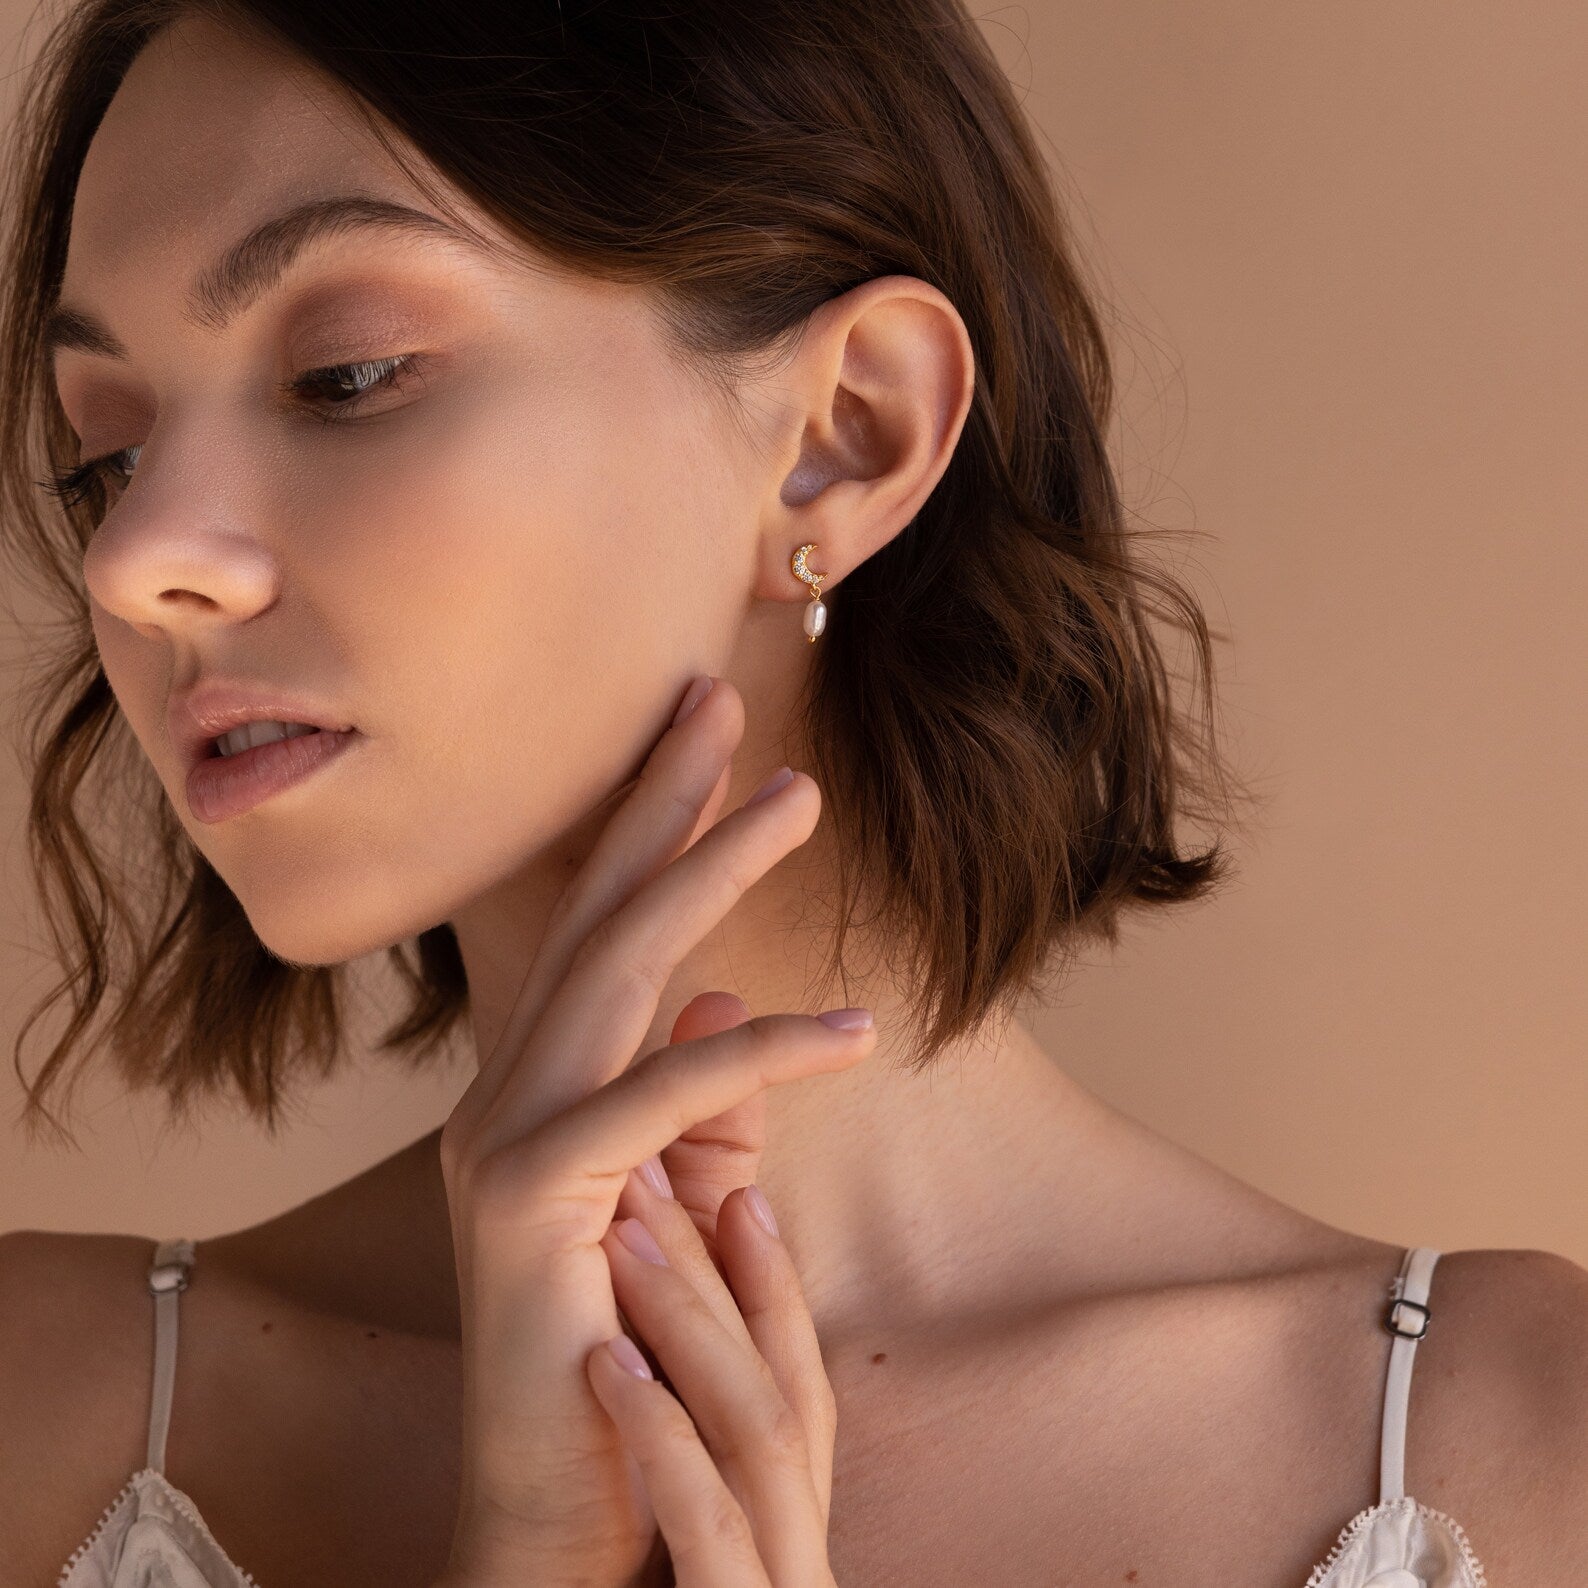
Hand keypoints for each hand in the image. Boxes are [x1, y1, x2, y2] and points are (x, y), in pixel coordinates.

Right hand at [433, 675, 876, 1587]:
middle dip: (661, 800)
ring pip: (618, 973)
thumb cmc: (627, 1350)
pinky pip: (659, 1105)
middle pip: (594, 914)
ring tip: (799, 795)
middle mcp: (500, 1093)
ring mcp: (496, 1141)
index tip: (702, 740)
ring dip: (711, 871)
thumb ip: (701, 1111)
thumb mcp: (678, 1208)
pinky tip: (855, 1026)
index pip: (595, 929)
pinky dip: (761, 1060)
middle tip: (716, 695)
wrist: (561, 1504)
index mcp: (534, 1087)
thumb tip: (727, 1001)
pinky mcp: (521, 1203)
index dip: (646, 826)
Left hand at [587, 1172, 842, 1587]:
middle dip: (723, 1272)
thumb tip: (670, 1335)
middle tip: (655, 1176)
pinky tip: (605, 1360)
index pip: (803, 1393)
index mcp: (790, 1538)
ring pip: (761, 1431)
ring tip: (622, 1238)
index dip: (777, 1288)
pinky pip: (709, 1524)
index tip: (740, 1196)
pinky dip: (661, 1432)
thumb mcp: (681, 1554)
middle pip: (784, 1388)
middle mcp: (799, 1560)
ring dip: (692, 1321)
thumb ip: (697, 1463)